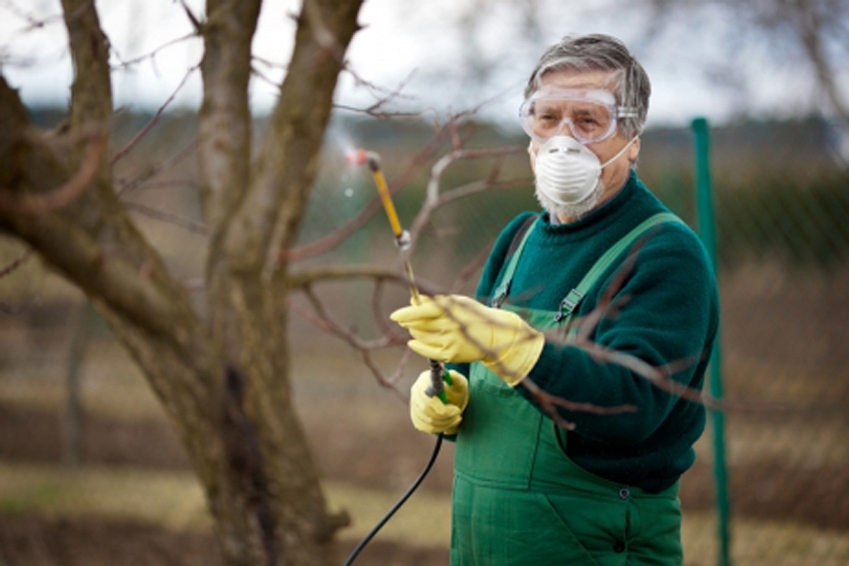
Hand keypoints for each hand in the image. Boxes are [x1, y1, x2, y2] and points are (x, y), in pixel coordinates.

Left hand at [391, 295, 544, 385]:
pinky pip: (426, 351)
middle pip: (419, 325)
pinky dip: (417, 346)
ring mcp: (450, 342)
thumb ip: (435, 302)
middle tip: (406, 320)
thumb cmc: (473, 314)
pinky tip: (413, 342)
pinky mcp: (450, 355)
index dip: (406, 313)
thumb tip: (414, 299)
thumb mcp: (457, 303)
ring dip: (414, 332)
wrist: (494, 335)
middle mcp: (449, 326)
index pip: (422, 311)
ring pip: (421, 337)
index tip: (393, 316)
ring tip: (417, 328)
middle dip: (409, 322)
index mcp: (451, 310)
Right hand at [410, 370, 468, 434]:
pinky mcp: (415, 416)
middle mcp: (416, 391)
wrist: (450, 396)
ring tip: (456, 419)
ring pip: (426, 421)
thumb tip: (452, 375)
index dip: (442, 408)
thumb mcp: (459, 383)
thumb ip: (457, 379)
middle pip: (426, 411)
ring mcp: (414, 404)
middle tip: (458, 415)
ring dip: (445, 424)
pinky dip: (438, 428)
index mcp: (425, 380)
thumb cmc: (454, 388)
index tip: (457, 411)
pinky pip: (424, 427)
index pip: (428, 398)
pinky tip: (448, 423)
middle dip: (446, 417)